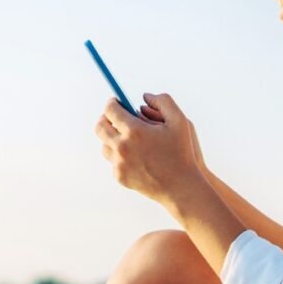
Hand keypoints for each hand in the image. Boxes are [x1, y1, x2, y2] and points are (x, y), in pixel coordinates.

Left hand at [95, 92, 204, 209]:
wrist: (180, 187)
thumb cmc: (182, 152)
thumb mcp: (180, 121)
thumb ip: (163, 101)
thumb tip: (145, 96)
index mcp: (135, 131)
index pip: (111, 110)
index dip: (112, 103)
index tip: (115, 101)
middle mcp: (122, 147)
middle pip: (100, 127)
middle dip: (105, 118)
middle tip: (114, 117)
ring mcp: (119, 163)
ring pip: (105, 144)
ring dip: (112, 138)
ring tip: (125, 137)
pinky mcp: (120, 176)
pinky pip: (112, 161)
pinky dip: (119, 156)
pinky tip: (132, 155)